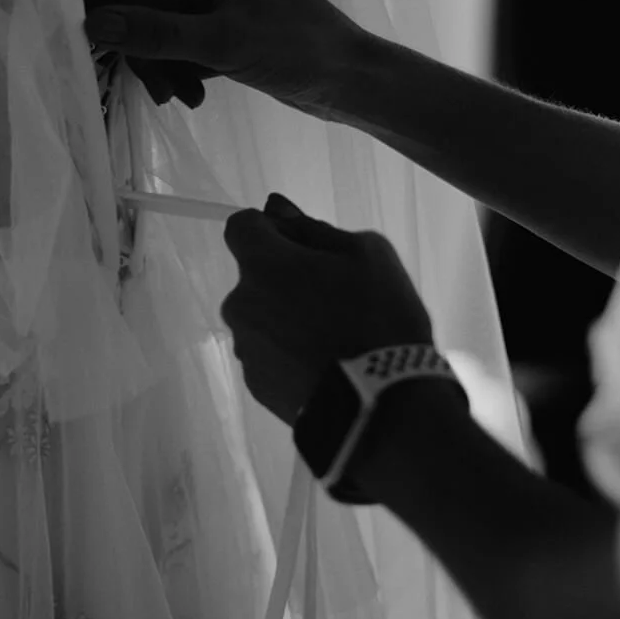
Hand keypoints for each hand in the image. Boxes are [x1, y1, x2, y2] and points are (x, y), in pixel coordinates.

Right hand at [79, 0, 364, 113]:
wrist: (349, 82)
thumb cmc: (297, 47)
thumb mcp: (222, 42)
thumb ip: (156, 32)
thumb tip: (94, 23)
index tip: (69, 6)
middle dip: (137, 38)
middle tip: (137, 75)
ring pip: (153, 19)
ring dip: (156, 61)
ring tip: (175, 96)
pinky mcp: (215, 20)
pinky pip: (172, 38)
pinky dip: (173, 68)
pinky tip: (191, 96)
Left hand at [220, 193, 434, 424]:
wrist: (380, 409)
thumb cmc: (379, 320)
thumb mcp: (368, 254)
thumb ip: (314, 229)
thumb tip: (277, 210)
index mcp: (261, 265)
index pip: (241, 226)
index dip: (270, 230)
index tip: (303, 247)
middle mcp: (240, 304)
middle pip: (253, 278)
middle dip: (283, 280)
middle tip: (333, 299)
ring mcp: (245, 350)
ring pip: (261, 319)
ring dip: (285, 320)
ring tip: (333, 341)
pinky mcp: (256, 388)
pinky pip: (269, 356)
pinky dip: (288, 355)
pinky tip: (325, 369)